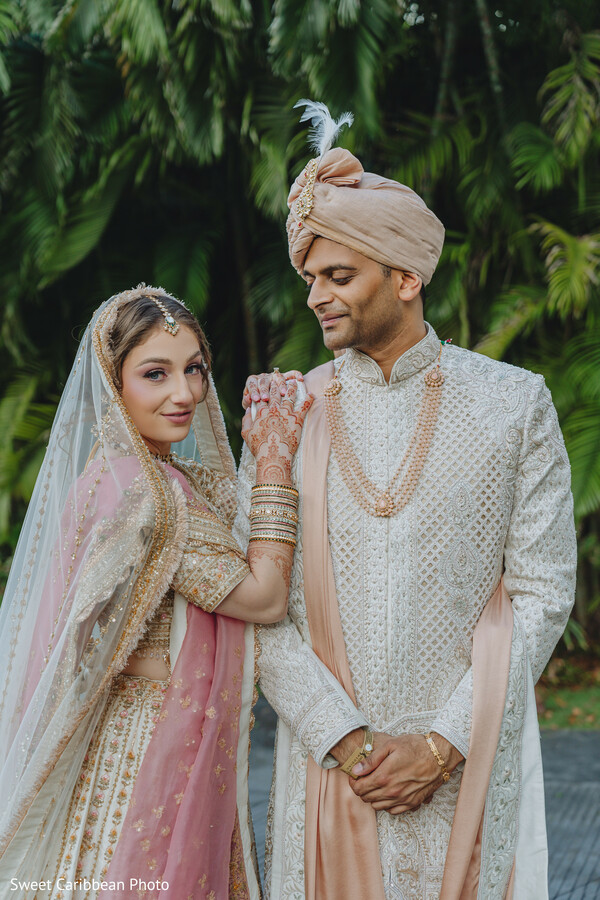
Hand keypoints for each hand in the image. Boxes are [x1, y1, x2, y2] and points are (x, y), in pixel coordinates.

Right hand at [241, 372, 312, 482]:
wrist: (273, 455)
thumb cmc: (259, 447)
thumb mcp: (246, 434)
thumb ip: (246, 421)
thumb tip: (247, 411)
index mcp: (261, 413)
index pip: (263, 397)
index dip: (265, 390)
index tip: (267, 385)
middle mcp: (273, 409)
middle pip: (276, 394)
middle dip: (278, 385)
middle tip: (280, 379)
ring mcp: (286, 413)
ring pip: (290, 397)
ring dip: (292, 388)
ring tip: (294, 383)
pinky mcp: (296, 419)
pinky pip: (304, 406)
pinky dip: (308, 399)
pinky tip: (311, 394)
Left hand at [242, 370, 303, 408]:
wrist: (267, 402)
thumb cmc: (256, 404)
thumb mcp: (249, 403)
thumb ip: (246, 402)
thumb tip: (249, 399)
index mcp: (253, 381)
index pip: (252, 384)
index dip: (253, 391)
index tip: (255, 399)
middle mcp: (264, 377)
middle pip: (264, 381)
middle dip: (265, 390)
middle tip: (266, 398)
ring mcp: (274, 376)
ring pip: (278, 377)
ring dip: (280, 385)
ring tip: (283, 394)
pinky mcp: (285, 376)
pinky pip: (291, 373)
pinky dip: (296, 374)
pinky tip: (300, 379)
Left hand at [348, 732, 462, 814]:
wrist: (439, 756)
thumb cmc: (415, 747)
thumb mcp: (390, 746)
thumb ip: (371, 760)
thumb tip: (355, 770)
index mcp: (384, 776)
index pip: (359, 788)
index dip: (353, 782)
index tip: (356, 776)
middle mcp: (392, 791)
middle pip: (366, 798)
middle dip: (362, 788)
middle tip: (365, 778)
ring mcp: (402, 799)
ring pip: (377, 806)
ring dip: (373, 797)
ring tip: (377, 784)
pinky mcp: (412, 803)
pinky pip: (392, 811)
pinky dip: (387, 804)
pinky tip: (389, 791)